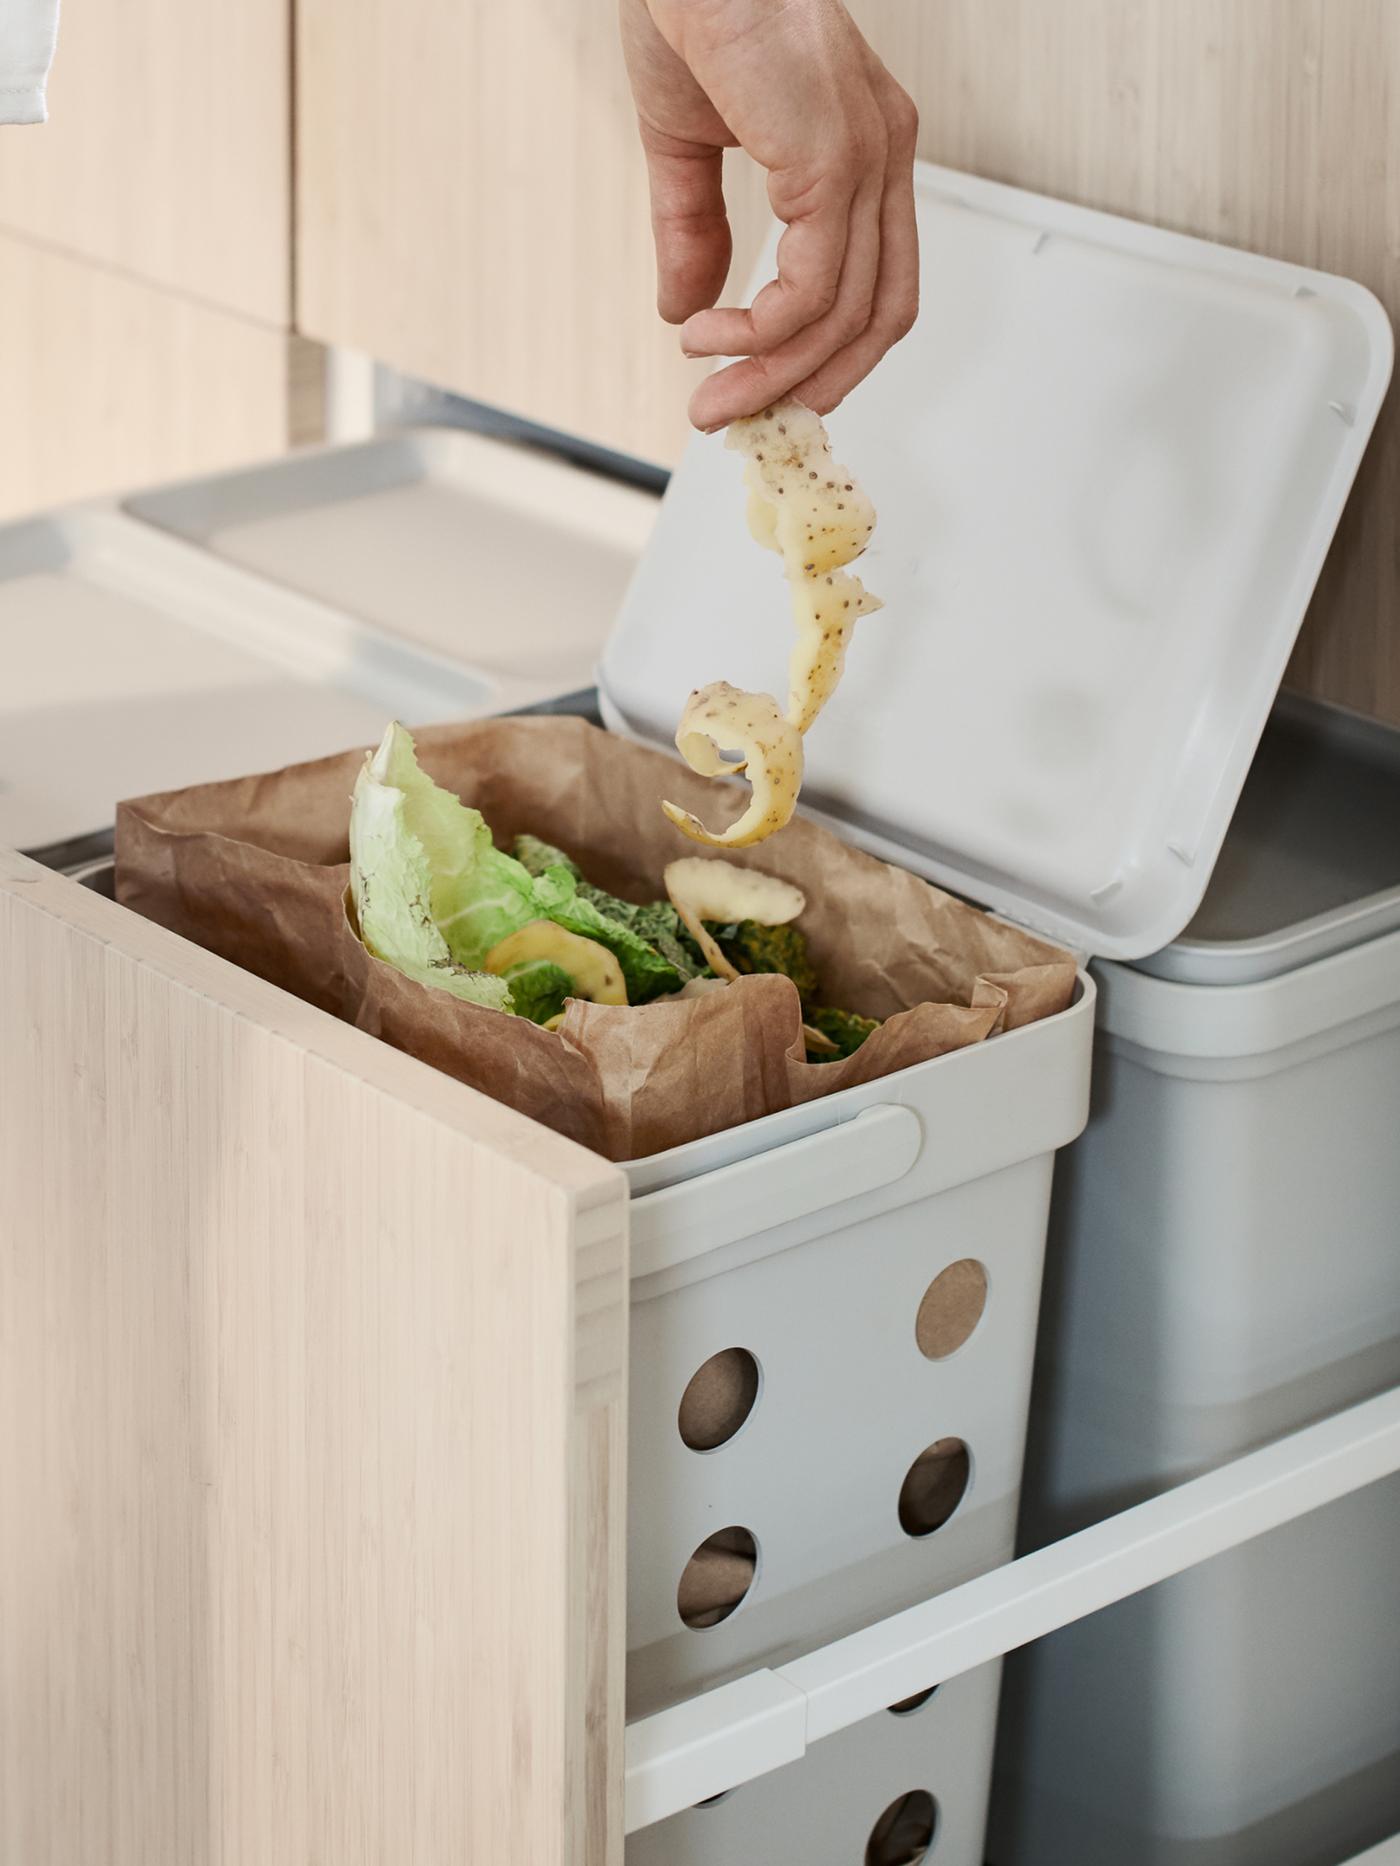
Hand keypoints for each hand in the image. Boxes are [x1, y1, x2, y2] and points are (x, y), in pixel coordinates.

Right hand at [620, 0, 918, 431]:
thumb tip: (685, 311)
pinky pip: (807, 293)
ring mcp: (865, 159)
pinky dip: (756, 335)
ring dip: (769, 374)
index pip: (877, 284)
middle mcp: (883, 155)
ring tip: (708, 394)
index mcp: (866, 150)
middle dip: (806, 385)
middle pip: (877, 319)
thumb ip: (696, 231)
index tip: (762, 389)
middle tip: (732, 419)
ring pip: (840, 319)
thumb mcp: (686, 145)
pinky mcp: (830, 162)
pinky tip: (706, 335)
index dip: (827, 352)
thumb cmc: (689, 9)